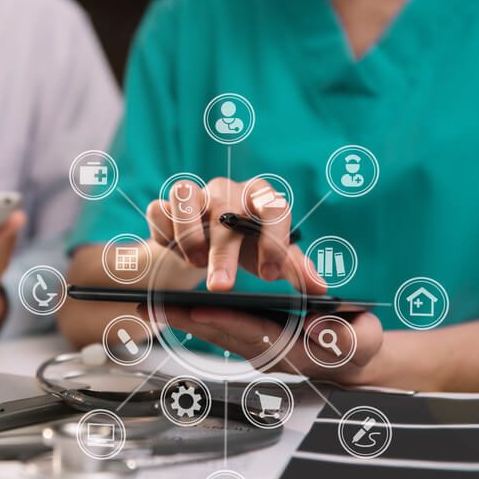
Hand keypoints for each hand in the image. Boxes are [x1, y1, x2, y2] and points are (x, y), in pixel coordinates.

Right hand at [146, 177, 325, 292]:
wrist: (210, 245)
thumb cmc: (247, 247)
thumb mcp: (272, 259)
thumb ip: (294, 269)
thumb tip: (319, 288)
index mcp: (261, 197)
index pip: (274, 208)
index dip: (272, 241)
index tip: (270, 276)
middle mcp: (227, 190)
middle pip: (224, 209)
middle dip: (223, 251)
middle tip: (221, 286)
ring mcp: (195, 194)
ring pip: (185, 194)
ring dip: (188, 234)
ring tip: (195, 262)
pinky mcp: (166, 205)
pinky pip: (158, 209)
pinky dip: (163, 231)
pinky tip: (171, 249)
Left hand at [157, 305, 383, 382]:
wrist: (352, 362)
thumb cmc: (356, 347)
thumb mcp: (361, 340)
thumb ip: (344, 336)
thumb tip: (320, 326)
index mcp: (292, 349)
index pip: (253, 332)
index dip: (225, 321)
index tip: (198, 309)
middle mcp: (266, 352)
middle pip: (221, 334)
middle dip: (185, 321)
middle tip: (151, 308)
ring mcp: (254, 349)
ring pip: (213, 333)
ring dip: (180, 321)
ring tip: (148, 306)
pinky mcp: (249, 341)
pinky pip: (216, 330)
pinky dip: (192, 318)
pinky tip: (169, 307)